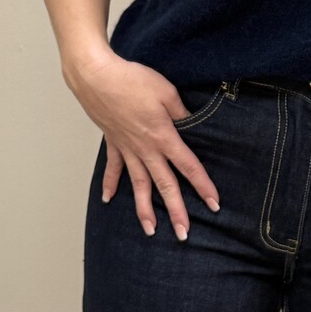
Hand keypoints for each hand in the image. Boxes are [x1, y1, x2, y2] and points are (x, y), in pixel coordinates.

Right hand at [67, 54, 220, 236]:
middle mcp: (145, 149)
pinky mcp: (113, 143)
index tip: (213, 204)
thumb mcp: (167, 92)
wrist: (97, 77)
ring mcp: (127, 149)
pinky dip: (110, 185)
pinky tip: (108, 200)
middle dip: (176, 211)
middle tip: (183, 234)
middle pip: (164, 185)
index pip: (188, 166)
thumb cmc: (132, 80)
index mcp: (163, 137)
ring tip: (150, 230)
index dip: (203, 186)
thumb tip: (191, 123)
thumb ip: (181, 112)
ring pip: (139, 185)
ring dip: (144, 209)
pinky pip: (113, 169)